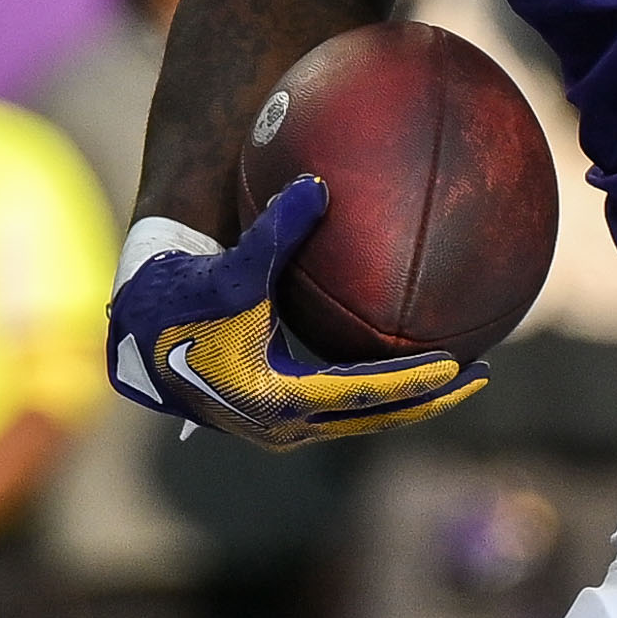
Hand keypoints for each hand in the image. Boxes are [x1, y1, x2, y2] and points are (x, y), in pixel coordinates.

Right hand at [111, 184, 490, 449]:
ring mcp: (280, 430)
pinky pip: (341, 410)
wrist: (136, 336)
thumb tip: (318, 187)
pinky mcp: (276, 420)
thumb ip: (276, 231)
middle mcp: (283, 428)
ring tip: (455, 376)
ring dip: (406, 401)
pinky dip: (376, 393)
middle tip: (480, 374)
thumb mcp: (229, 271)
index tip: (462, 364)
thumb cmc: (181, 300)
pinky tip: (404, 366)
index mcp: (277, 399)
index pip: (364, 393)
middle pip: (375, 419)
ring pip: (360, 420)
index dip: (415, 380)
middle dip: (430, 399)